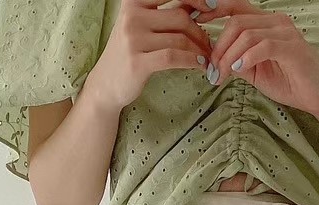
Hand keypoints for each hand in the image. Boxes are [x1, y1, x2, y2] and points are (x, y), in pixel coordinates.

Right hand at [92, 0, 211, 110]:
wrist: (107, 83)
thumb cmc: (130, 51)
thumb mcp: (143, 25)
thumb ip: (165, 14)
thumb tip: (199, 5)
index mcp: (134, 1)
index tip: (211, 6)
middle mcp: (132, 16)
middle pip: (180, 17)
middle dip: (200, 32)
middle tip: (208, 44)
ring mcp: (133, 39)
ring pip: (179, 39)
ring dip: (199, 50)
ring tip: (206, 57)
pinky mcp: (137, 62)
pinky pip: (173, 57)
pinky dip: (192, 61)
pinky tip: (199, 65)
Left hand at [201, 0, 318, 118]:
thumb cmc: (291, 82)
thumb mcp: (255, 72)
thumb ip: (237, 61)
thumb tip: (213, 60)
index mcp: (265, 23)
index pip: (234, 7)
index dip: (212, 9)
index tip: (194, 21)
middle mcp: (275, 21)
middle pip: (236, 21)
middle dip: (218, 46)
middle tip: (212, 70)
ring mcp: (284, 32)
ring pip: (246, 33)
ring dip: (229, 56)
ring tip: (223, 75)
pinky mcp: (292, 48)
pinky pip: (263, 45)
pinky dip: (247, 58)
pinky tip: (239, 70)